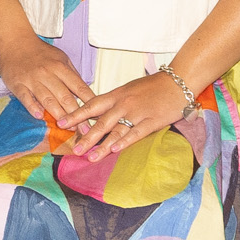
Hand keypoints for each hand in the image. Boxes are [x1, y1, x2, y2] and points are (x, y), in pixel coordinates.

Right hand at [0, 34, 90, 127]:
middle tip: (86, 130)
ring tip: (68, 128)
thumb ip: (72, 75)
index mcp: (61, 68)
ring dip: (59, 115)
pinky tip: (39, 116)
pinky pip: (26, 98)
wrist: (14, 41)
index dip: (90, 103)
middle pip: (65, 97)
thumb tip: (85, 93)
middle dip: (78, 115)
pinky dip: (32, 107)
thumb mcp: (61, 58)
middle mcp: (48, 74)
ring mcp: (32, 80)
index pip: (79, 88)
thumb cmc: (40, 52)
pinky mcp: (17, 84)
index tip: (98, 116)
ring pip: (48, 100)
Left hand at [67, 68, 195, 162]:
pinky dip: (125, 141)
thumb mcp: (128, 90)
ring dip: (103, 145)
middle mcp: (124, 104)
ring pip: (116, 131)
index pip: (91, 105)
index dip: (76, 115)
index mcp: (116, 95)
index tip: (61, 123)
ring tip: (91, 157)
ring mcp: (138, 113)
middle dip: (86, 137)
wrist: (177, 82)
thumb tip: (95, 112)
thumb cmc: (152, 87)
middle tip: (75, 150)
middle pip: (101, 122)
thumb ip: (113, 101)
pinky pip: (137, 133)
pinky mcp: (153, 121)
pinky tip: (115, 149)